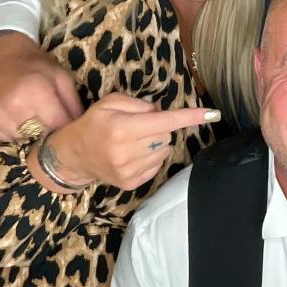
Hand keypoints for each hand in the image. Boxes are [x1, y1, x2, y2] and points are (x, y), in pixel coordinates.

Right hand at [0, 32, 82, 142]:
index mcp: (36, 91)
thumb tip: (81, 128)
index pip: (58, 125)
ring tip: (32, 116)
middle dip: (50, 131)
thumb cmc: (35, 66)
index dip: (67, 127)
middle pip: (42, 136)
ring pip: (25, 140)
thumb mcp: (60, 76)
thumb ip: (73, 102)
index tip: (70, 125)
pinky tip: (17, 118)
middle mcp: (14, 107)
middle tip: (50, 119)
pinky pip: (8, 140)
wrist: (0, 58)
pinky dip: (15, 133)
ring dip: (32, 134)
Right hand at [45, 92, 221, 190]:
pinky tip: (133, 154)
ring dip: (156, 142)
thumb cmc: (94, 124)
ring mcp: (130, 171)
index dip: (190, 117)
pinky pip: (157, 164)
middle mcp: (128, 152)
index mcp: (123, 129)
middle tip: (138, 126)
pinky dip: (151, 156)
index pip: (165, 121)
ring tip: (133, 141)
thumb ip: (138, 104)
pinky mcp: (132, 183)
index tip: (212, 114)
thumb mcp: (110, 103)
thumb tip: (159, 112)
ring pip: (164, 150)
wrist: (74, 156)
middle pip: (167, 134)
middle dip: (159, 127)